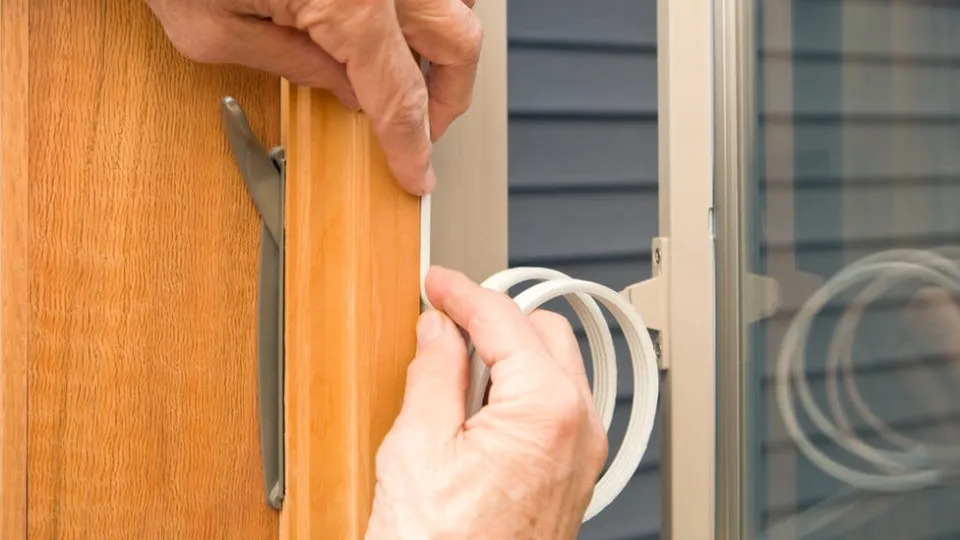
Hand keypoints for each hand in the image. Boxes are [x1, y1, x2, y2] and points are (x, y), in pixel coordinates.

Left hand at [146, 0, 483, 194]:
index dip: (413, 145)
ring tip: (414, 74)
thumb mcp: (213, 29)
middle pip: (457, 41)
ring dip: (444, 41)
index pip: (401, 95)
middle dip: (450, 96)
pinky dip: (423, 6)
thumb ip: (295, 67)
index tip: (417, 172)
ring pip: (456, 0)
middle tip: (427, 127)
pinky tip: (396, 25)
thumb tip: (345, 89)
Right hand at [366, 266, 607, 538]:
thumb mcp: (418, 447)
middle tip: (445, 316)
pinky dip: (519, 388)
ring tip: (453, 361)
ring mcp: (581, 457)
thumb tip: (439, 331)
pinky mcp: (572, 479)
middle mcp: (579, 428)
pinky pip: (555, 408)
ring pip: (553, 368)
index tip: (439, 283)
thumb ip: (433, 372)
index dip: (463, 292)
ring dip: (508, 352)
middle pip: (542, 333)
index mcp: (546, 408)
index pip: (504, 319)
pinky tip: (476, 402)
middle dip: (494, 317)